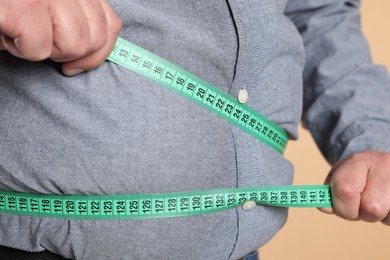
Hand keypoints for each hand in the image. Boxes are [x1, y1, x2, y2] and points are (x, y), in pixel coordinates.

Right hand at [0, 0, 120, 75]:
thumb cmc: (13, 8)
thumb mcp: (50, 8)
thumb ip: (76, 18)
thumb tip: (94, 52)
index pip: (111, 25)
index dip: (100, 53)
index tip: (77, 65)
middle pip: (95, 39)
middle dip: (68, 53)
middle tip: (39, 40)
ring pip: (73, 45)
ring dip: (43, 50)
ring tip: (22, 32)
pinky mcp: (25, 8)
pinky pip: (39, 48)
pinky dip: (21, 50)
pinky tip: (7, 32)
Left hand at [319, 151, 389, 224]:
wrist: (377, 162)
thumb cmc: (354, 175)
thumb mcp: (337, 179)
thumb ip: (329, 194)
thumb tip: (325, 207)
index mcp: (358, 161)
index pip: (346, 191)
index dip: (342, 206)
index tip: (342, 205)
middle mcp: (384, 164)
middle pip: (371, 209)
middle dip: (361, 214)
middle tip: (360, 204)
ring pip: (387, 215)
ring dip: (378, 216)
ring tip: (375, 201)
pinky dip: (389, 217)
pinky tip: (386, 203)